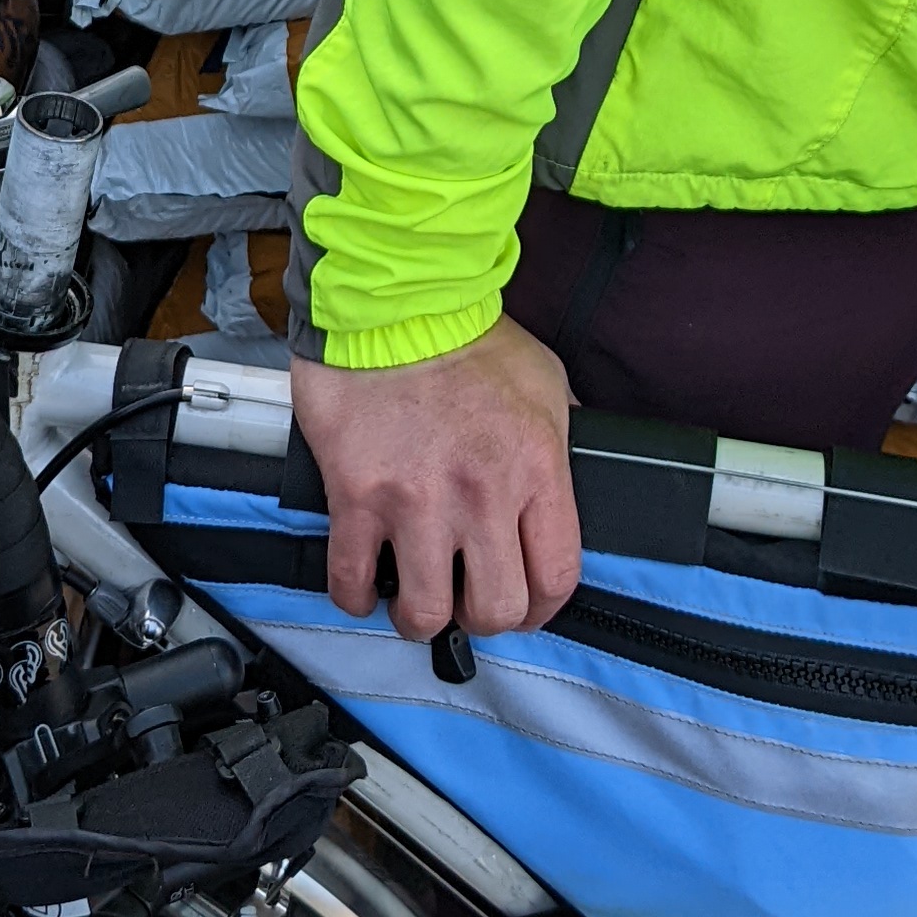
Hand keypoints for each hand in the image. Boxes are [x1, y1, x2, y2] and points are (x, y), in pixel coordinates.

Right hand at [292, 318, 582, 640]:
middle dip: (481, 616)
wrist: (392, 301)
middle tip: (466, 597)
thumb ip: (560, 440)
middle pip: (495, 610)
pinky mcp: (357, 497)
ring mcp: (416, 502)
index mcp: (536, 470)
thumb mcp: (544, 382)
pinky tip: (363, 584)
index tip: (524, 607)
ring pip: (424, 613)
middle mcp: (482, 496)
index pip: (555, 578)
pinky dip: (356, 596)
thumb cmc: (464, 334)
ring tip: (413, 595)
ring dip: (419, 615)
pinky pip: (352, 581)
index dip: (541, 611)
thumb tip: (564, 483)